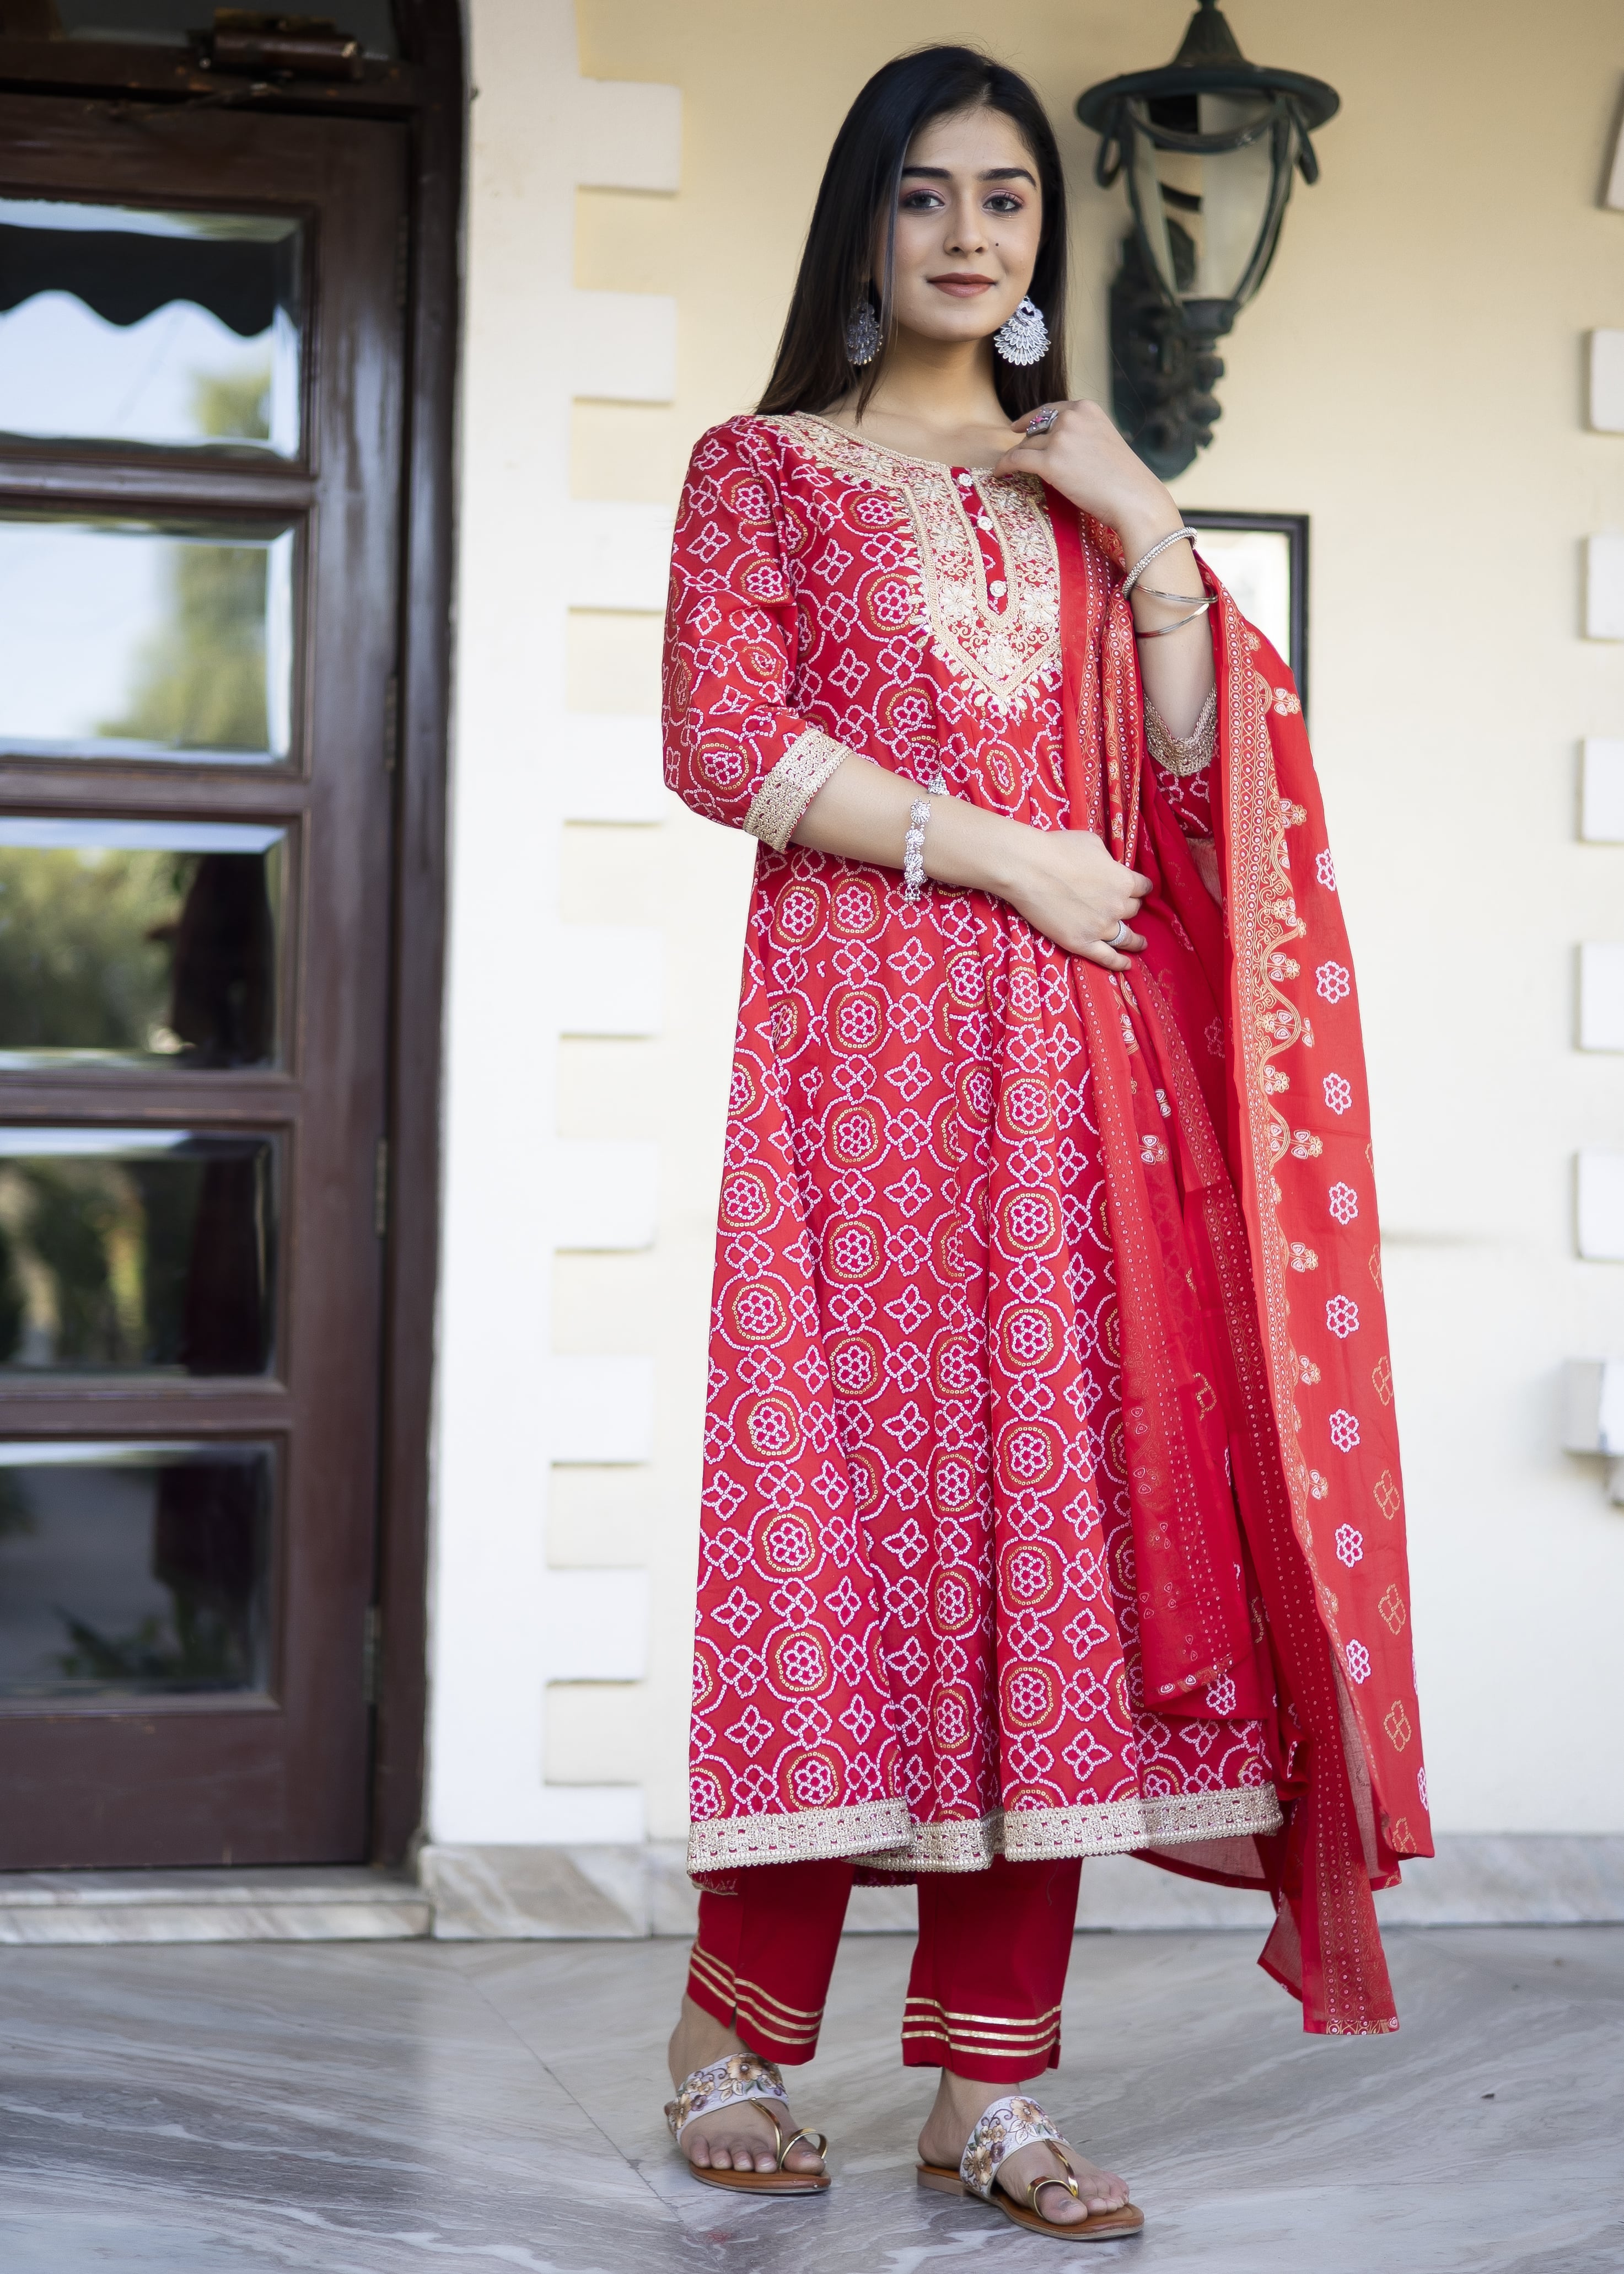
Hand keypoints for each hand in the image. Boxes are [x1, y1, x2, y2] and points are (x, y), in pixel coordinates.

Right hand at [992, 823, 1149, 970]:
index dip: (1140, 888)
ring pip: (1126, 937)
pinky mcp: (1081, 943)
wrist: (1028, 868)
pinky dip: (1119, 963)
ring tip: (1139, 943)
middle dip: (1129, 907)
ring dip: (1135, 940)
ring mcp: (1100, 927)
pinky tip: (1127, 965)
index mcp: (1123, 881)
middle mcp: (1117, 906)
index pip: (1144, 887)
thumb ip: (1108, 859)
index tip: (1137, 890)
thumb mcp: (1093, 843)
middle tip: (1122, 907)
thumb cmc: (1058, 849)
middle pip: (1134, 910)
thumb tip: (1109, 866)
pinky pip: (1106, 957)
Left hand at [994, 399, 1179, 556]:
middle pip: (1035, 429)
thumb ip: (1081, 435)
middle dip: (1025, 444)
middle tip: (1018, 458)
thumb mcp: (1104, 441)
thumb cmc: (1124, 479)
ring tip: (1006, 470)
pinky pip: (1016, 460)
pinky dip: (1003, 466)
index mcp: (1086, 408)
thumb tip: (1056, 443)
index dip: (1030, 419)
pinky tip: (997, 474)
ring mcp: (1059, 438)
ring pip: (1025, 446)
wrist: (1135, 498)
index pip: (1049, 410)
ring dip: (1016, 458)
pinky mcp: (1050, 462)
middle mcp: (1071, 417)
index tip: (1016, 427)